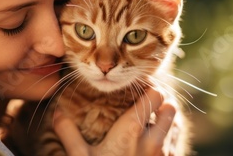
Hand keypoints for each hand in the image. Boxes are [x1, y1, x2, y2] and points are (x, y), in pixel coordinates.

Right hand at [53, 88, 176, 155]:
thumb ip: (68, 133)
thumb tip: (57, 112)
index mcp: (132, 130)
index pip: (155, 95)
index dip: (149, 87)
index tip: (137, 88)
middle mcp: (154, 140)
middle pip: (170, 106)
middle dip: (160, 102)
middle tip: (144, 104)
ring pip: (175, 125)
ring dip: (165, 120)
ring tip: (148, 122)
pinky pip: (175, 145)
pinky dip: (167, 138)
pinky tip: (150, 144)